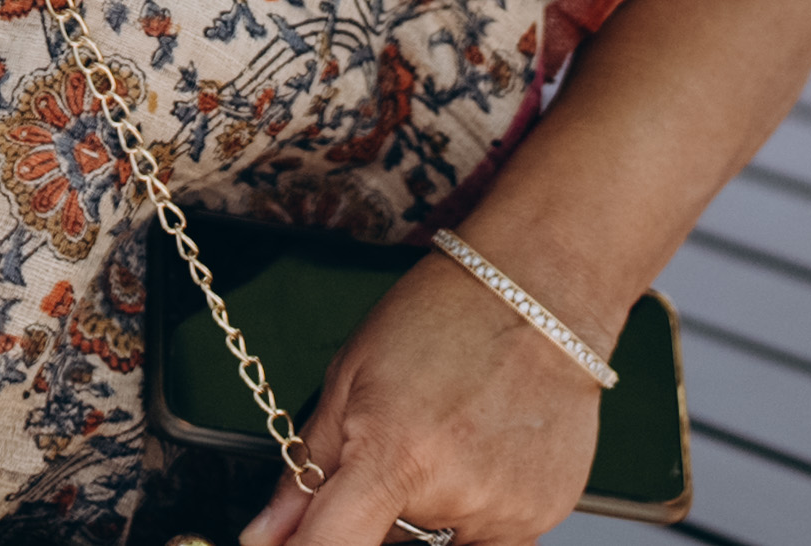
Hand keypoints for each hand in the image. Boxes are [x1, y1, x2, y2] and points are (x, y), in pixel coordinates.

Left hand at [239, 256, 608, 545]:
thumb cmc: (444, 315)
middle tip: (393, 448)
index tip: (292, 542)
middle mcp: (456, 494)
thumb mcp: (350, 376)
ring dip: (424, 508)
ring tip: (445, 438)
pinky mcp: (541, 516)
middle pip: (383, 544)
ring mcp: (506, 511)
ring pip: (434, 541)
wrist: (543, 291)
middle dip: (371, 514)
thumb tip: (267, 534)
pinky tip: (480, 449)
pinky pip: (484, 536)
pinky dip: (471, 506)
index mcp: (396, 455)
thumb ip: (306, 469)